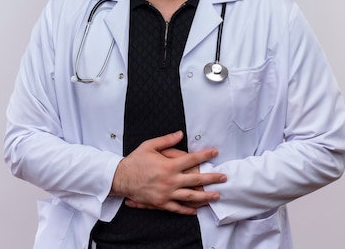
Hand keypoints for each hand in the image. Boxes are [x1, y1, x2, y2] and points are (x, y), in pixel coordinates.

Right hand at [110, 131, 226, 214]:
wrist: (121, 178)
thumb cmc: (135, 161)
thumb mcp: (149, 146)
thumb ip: (166, 140)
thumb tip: (180, 134)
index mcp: (169, 165)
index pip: (192, 159)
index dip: (205, 155)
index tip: (215, 152)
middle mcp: (170, 180)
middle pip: (196, 180)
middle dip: (212, 178)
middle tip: (223, 178)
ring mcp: (166, 194)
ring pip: (190, 196)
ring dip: (205, 196)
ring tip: (216, 195)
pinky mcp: (161, 203)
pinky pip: (177, 208)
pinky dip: (187, 210)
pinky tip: (196, 210)